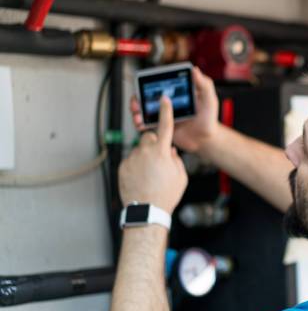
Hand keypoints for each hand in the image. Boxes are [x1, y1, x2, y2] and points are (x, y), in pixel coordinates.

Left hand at [119, 96, 187, 213]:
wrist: (146, 211)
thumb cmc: (166, 195)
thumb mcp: (181, 177)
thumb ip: (176, 160)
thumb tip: (170, 152)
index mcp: (162, 152)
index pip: (165, 126)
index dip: (166, 111)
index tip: (163, 99)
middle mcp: (145, 152)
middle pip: (149, 137)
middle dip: (154, 143)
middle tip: (159, 160)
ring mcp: (132, 158)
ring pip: (140, 151)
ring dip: (145, 158)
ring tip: (150, 176)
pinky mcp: (122, 166)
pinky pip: (131, 161)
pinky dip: (136, 167)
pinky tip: (141, 180)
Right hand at [131, 67, 219, 152]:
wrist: (206, 140)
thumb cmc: (210, 119)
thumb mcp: (210, 100)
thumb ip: (205, 85)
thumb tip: (195, 70)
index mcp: (176, 92)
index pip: (160, 83)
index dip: (149, 82)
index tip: (144, 84)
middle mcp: (168, 102)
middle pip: (147, 96)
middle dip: (138, 97)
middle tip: (137, 102)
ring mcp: (163, 114)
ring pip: (144, 109)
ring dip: (136, 110)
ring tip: (137, 115)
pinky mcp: (161, 127)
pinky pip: (147, 124)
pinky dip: (140, 124)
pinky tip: (141, 125)